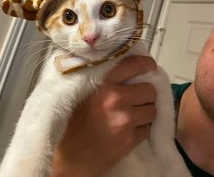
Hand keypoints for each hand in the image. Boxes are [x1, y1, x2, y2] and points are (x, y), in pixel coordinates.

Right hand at [50, 56, 156, 176]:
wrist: (68, 156)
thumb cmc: (72, 121)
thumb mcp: (83, 90)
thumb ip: (103, 78)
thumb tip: (126, 68)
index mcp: (103, 83)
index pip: (134, 65)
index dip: (146, 64)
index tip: (149, 66)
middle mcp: (116, 99)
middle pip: (150, 90)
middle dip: (146, 93)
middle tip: (137, 96)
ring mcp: (124, 120)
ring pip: (153, 110)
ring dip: (146, 111)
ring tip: (133, 113)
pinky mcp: (129, 140)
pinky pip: (148, 128)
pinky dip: (142, 127)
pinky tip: (129, 128)